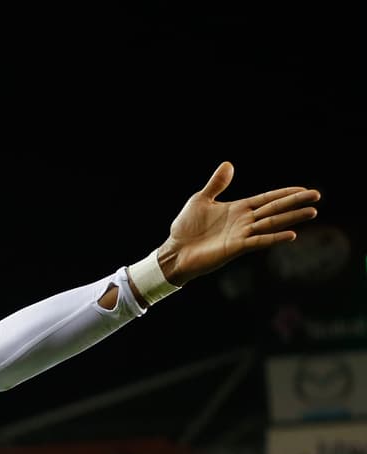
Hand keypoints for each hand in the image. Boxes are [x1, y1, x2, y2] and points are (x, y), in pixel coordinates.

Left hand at [155, 162, 319, 286]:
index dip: (285, 193)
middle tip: (317, 196)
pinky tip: (291, 234)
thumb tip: (228, 164)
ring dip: (291, 217)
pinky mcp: (235, 247)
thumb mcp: (200, 200)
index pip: (267, 198)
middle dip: (295, 202)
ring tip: (312, 212)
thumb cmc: (185, 228)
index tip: (304, 189)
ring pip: (272, 223)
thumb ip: (216, 184)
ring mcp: (242, 234)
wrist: (174, 251)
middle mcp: (244, 221)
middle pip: (274, 209)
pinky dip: (274, 238)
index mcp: (238, 208)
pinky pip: (259, 241)